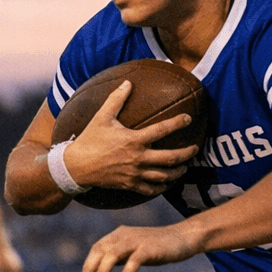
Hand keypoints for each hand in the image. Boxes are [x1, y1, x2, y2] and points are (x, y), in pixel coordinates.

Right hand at [67, 82, 197, 195]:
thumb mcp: (102, 117)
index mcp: (134, 140)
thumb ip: (116, 99)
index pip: (162, 130)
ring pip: (165, 176)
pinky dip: (163, 186)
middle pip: (171, 158)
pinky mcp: (130, 185)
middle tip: (195, 149)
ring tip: (185, 167)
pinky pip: (152, 189)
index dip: (178, 123)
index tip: (188, 119)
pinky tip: (168, 182)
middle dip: (187, 154)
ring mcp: (135, 174)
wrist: (76, 166)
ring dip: (178, 172)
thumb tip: (128, 82)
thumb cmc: (89, 139)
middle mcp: (138, 158)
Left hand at [79, 223, 206, 271]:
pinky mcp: (149, 248)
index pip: (98, 248)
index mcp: (119, 234)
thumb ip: (119, 256)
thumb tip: (100, 269)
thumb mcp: (134, 250)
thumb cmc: (157, 247)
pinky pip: (134, 261)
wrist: (183, 238)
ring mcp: (137, 241)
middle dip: (90, 268)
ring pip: (113, 254)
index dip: (88, 264)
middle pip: (101, 250)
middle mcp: (125, 235)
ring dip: (102, 270)